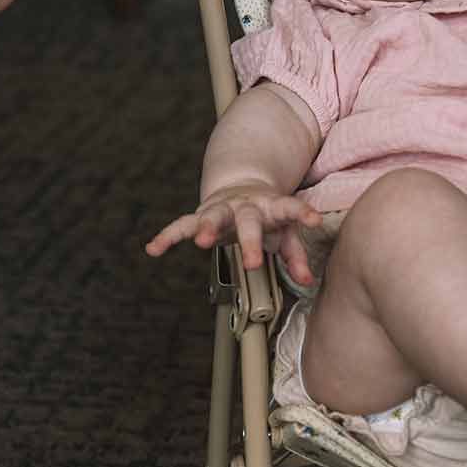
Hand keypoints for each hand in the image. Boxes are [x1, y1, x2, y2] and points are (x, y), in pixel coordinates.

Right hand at [146, 182, 322, 287]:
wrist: (240, 185)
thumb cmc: (267, 214)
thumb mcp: (285, 232)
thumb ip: (295, 255)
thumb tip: (306, 280)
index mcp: (271, 207)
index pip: (289, 208)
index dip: (302, 213)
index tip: (314, 220)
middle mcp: (245, 205)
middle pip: (248, 220)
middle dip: (250, 240)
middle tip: (252, 262)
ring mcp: (221, 208)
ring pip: (212, 216)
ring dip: (206, 228)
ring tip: (201, 242)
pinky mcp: (200, 214)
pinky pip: (181, 224)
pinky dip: (167, 235)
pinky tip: (153, 248)